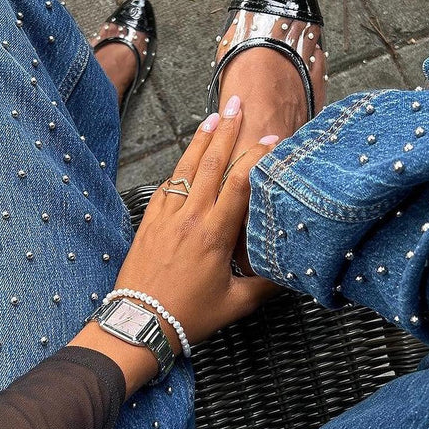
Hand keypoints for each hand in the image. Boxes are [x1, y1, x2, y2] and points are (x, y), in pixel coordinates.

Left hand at [112, 97, 278, 347]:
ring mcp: (167, 216)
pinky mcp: (150, 222)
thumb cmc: (187, 316)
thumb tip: (290, 272)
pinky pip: (167, 185)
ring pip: (186, 168)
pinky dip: (179, 167)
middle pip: (211, 163)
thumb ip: (266, 285)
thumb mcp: (236, 304)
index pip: (240, 182)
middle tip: (237, 105)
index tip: (272, 139)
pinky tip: (187, 157)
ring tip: (213, 116)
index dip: (257, 156)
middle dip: (227, 131)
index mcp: (214, 234)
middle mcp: (190, 217)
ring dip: (200, 139)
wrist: (138, 323)